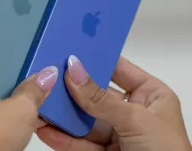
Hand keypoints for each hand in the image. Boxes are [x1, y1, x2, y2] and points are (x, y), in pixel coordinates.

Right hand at [37, 55, 191, 150]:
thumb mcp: (136, 120)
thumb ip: (101, 99)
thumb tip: (74, 70)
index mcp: (151, 95)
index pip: (118, 69)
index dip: (95, 59)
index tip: (70, 50)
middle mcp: (133, 112)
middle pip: (96, 95)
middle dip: (72, 89)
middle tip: (49, 77)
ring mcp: (118, 134)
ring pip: (84, 121)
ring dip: (62, 115)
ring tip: (40, 103)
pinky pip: (80, 144)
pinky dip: (62, 138)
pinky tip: (45, 129)